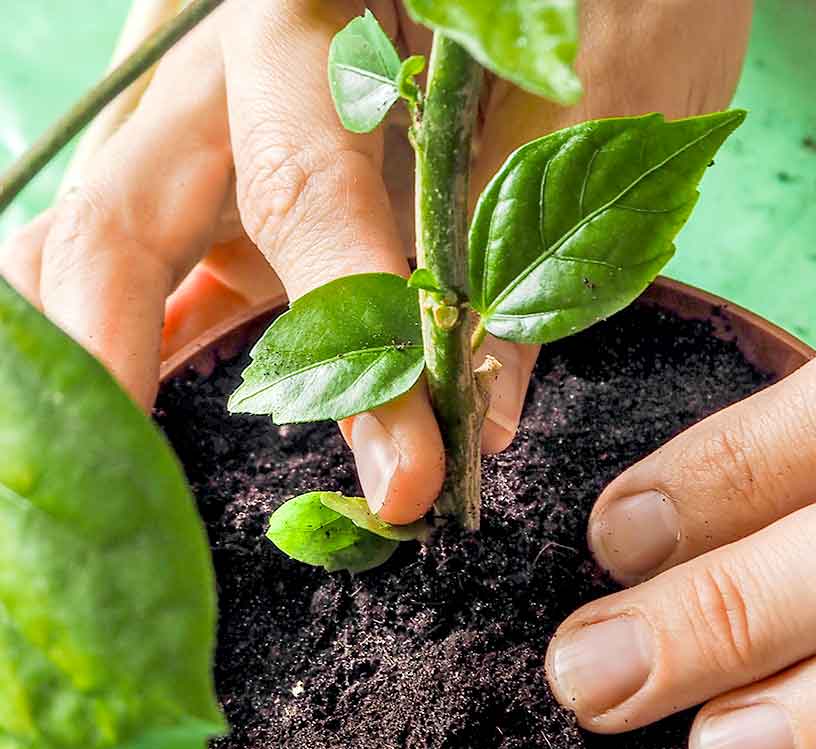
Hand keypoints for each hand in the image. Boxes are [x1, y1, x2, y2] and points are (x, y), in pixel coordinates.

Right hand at [0, 0, 750, 522]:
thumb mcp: (586, 104)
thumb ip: (523, 252)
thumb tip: (475, 427)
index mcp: (315, 19)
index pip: (303, 192)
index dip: (350, 345)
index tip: (405, 479)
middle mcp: (234, 76)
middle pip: (125, 214)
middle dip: (114, 352)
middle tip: (131, 499)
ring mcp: (221, 140)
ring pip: (103, 237)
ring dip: (93, 352)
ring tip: (107, 469)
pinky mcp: (235, 198)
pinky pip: (151, 267)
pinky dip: (137, 344)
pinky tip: (129, 420)